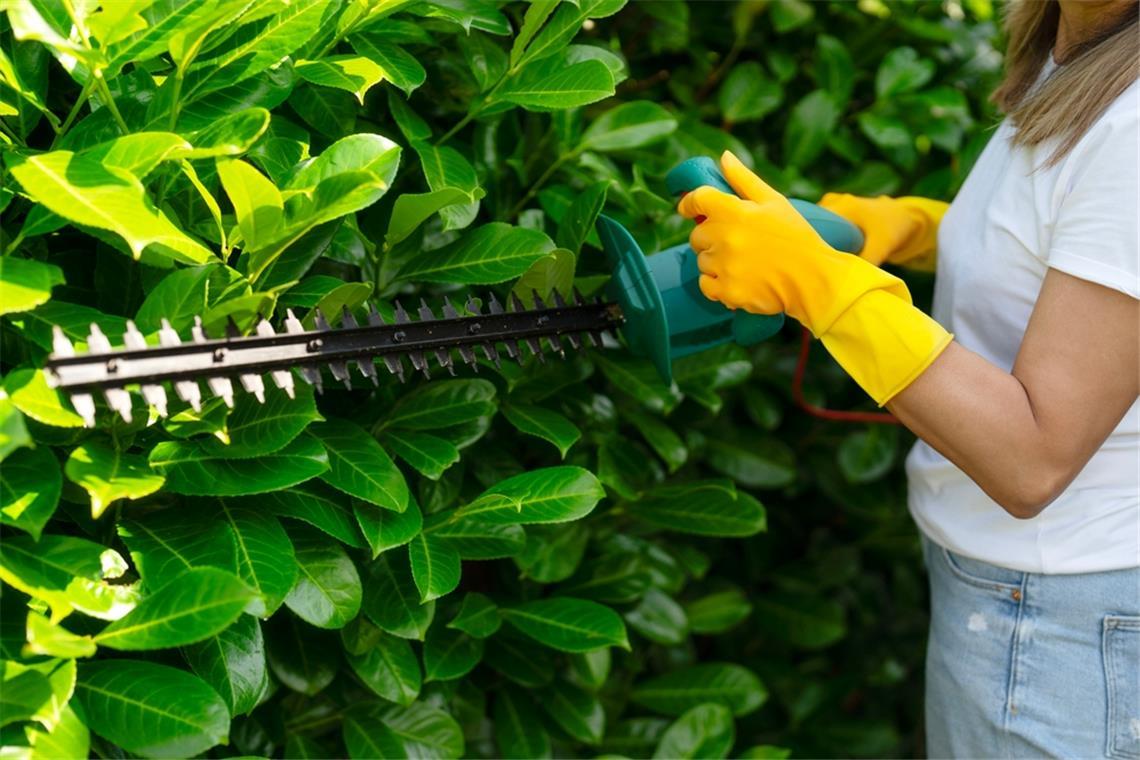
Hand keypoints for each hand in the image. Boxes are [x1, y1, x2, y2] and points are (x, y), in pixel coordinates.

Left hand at [677, 152, 952, 404]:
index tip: (690, 208)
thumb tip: (724, 157)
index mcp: (735, 211)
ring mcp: (724, 266)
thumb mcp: (774, 202)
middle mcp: (725, 237)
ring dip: (716, 262)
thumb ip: (744, 179)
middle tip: (737, 242)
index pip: (697, 199)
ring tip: (744, 263)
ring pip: (702, 261)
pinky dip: (717, 285)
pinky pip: (706, 285)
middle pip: (697, 235)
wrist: (814, 278)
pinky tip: (737, 280)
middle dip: (711, 237)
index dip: (690, 203)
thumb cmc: (796, 237)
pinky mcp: (727, 292)